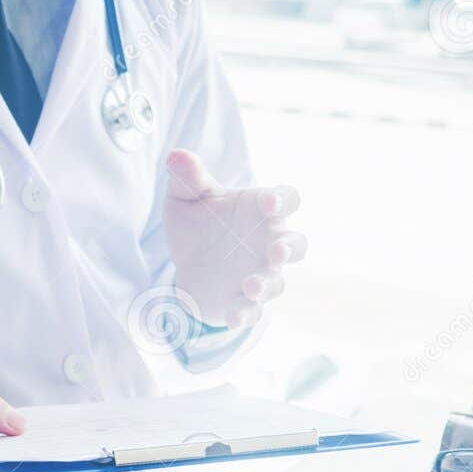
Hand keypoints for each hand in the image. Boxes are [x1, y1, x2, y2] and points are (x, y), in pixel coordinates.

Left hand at [163, 148, 306, 329]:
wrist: (187, 265)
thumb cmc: (198, 224)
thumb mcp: (186, 198)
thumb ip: (187, 178)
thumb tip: (176, 154)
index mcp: (261, 210)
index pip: (286, 200)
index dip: (283, 201)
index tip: (269, 203)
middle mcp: (269, 242)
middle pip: (297, 245)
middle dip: (290, 248)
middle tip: (275, 250)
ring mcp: (261, 273)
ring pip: (277, 282)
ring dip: (266, 285)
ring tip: (249, 286)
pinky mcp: (245, 301)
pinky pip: (253, 311)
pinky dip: (245, 314)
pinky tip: (233, 316)